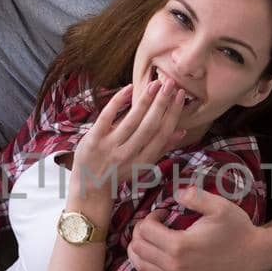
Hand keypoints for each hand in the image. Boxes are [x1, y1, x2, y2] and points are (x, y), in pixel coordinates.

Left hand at [72, 75, 188, 197]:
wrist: (89, 188)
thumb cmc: (119, 173)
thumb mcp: (142, 165)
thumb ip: (161, 148)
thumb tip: (182, 132)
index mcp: (143, 162)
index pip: (162, 134)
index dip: (173, 114)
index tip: (180, 96)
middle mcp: (128, 155)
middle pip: (149, 126)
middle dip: (162, 103)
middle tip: (171, 83)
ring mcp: (109, 147)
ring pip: (131, 121)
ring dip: (145, 100)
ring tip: (155, 83)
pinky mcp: (93, 140)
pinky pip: (107, 116)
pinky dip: (118, 101)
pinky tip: (128, 88)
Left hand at [123, 183, 263, 270]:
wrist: (252, 255)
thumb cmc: (236, 229)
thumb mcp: (219, 206)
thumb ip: (195, 196)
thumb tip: (175, 193)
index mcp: (180, 244)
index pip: (146, 230)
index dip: (150, 217)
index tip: (162, 213)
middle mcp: (175, 265)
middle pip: (139, 248)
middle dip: (141, 232)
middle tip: (154, 225)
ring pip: (141, 268)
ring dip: (136, 252)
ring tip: (144, 241)